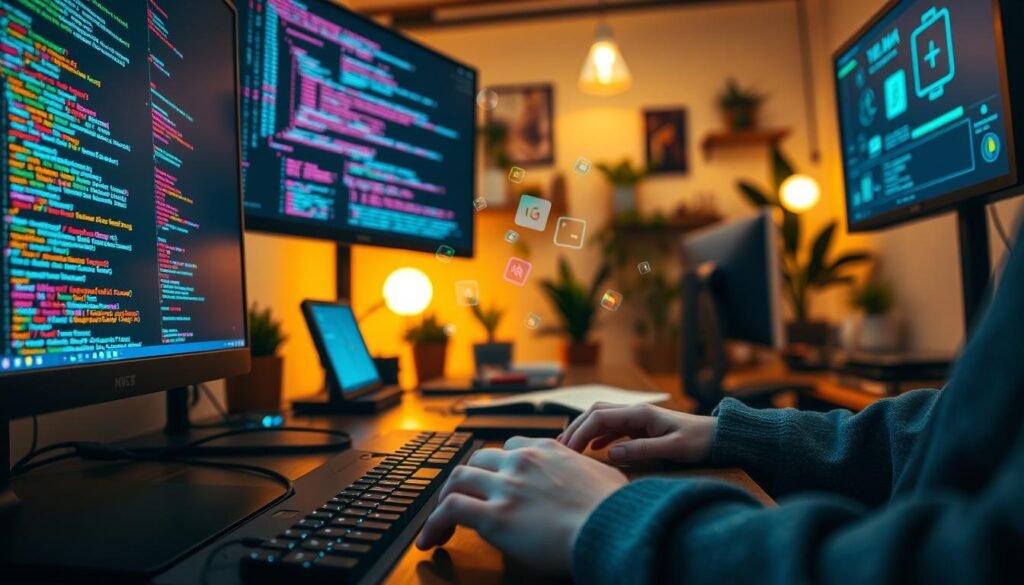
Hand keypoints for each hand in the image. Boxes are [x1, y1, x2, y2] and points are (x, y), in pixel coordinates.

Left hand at [416, 437, 627, 575]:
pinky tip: (430, 539)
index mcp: (549, 450)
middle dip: (468, 481)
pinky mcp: (494, 516)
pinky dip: (434, 523)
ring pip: (458, 479)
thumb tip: (594, 484)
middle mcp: (522, 462)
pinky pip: (450, 510)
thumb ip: (588, 475)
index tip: (496, 481)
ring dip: (445, 499)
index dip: (500, 466)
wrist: (613, 527)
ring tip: (439, 523)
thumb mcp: (606, 477)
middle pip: (479, 461)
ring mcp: (506, 487)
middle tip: (463, 501)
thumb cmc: (617, 510)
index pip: (512, 448)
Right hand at [559, 402, 716, 463]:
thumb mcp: (672, 448)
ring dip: (585, 431)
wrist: (719, 437)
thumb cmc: (699, 441)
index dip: (580, 432)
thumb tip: (609, 453)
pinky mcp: (643, 428)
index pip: (599, 417)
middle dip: (576, 428)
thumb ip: (641, 450)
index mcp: (640, 413)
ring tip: (570, 447)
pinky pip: (614, 428)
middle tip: (561, 448)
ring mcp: (639, 419)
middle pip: (596, 413)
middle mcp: (636, 412)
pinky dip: (599, 436)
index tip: (568, 450)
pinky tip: (594, 449)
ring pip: (603, 419)